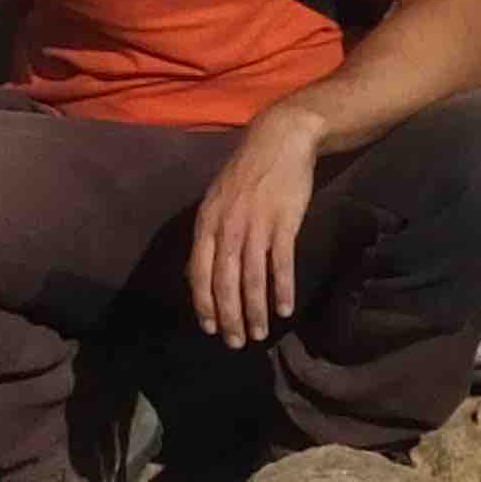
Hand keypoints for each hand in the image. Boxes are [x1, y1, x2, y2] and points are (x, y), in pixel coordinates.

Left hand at [188, 111, 322, 345]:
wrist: (280, 139)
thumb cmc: (247, 172)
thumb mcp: (216, 199)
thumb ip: (208, 235)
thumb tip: (195, 273)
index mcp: (207, 222)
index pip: (199, 272)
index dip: (204, 304)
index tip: (209, 328)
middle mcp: (227, 227)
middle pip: (224, 282)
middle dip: (229, 317)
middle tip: (235, 342)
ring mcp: (256, 225)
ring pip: (252, 278)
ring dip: (255, 311)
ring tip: (260, 333)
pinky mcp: (284, 222)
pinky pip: (280, 264)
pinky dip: (282, 289)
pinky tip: (285, 308)